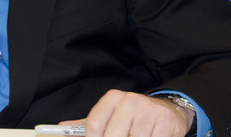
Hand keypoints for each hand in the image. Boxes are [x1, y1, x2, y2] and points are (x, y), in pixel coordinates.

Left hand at [60, 89, 194, 136]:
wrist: (168, 110)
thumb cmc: (133, 116)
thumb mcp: (110, 114)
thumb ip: (88, 123)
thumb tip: (62, 128)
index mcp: (113, 98)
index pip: (94, 123)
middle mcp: (130, 101)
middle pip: (112, 135)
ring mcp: (148, 111)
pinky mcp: (164, 122)